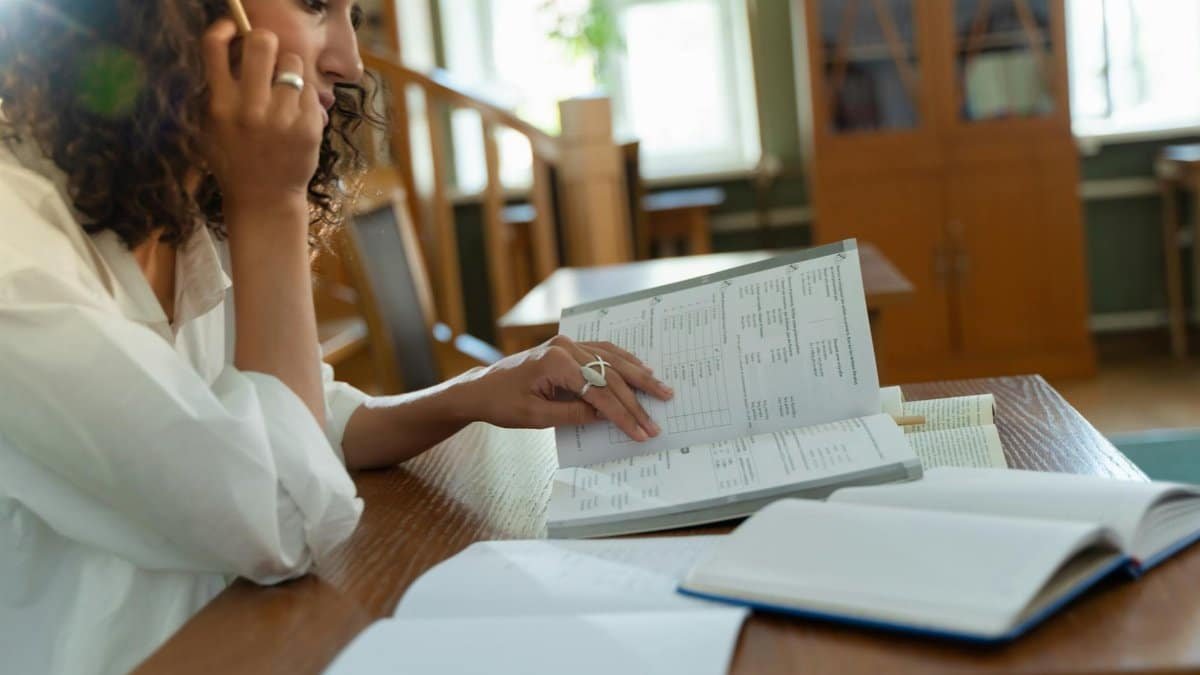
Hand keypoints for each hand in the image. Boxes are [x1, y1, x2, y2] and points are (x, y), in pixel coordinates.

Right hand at [200, 20, 323, 221]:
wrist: (264, 199)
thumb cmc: (235, 159)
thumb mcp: (213, 125)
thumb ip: (220, 88)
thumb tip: (235, 47)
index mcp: (220, 104)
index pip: (214, 46)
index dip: (226, 26)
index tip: (234, 27)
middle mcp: (250, 108)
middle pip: (262, 42)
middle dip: (266, 41)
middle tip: (268, 55)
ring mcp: (282, 118)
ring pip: (293, 63)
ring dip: (289, 71)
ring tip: (284, 91)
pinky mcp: (308, 127)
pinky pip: (310, 90)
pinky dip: (304, 97)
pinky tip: (296, 114)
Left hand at [461, 336, 673, 440]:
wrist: (482, 388)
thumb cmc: (503, 404)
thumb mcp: (536, 417)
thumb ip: (573, 414)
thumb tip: (606, 416)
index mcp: (556, 363)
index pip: (599, 392)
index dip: (622, 415)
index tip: (640, 432)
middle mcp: (565, 347)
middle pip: (611, 375)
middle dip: (635, 402)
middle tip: (655, 421)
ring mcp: (567, 343)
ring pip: (612, 359)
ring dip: (639, 375)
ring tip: (661, 389)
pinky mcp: (567, 346)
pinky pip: (603, 350)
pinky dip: (624, 360)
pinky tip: (641, 369)